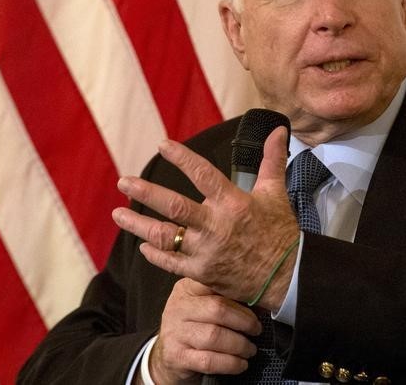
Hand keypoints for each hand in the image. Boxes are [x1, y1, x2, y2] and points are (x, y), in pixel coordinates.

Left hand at [112, 126, 299, 309]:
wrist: (287, 276)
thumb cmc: (280, 232)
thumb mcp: (275, 193)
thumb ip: (272, 160)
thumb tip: (278, 130)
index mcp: (234, 204)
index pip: (203, 175)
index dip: (182, 158)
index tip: (163, 145)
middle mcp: (216, 227)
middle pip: (174, 207)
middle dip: (146, 194)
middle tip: (123, 182)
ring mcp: (207, 252)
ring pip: (165, 237)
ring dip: (138, 225)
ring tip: (118, 214)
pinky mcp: (202, 273)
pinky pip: (171, 263)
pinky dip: (155, 254)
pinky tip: (143, 245)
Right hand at [148, 278, 261, 383]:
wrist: (170, 355)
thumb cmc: (196, 327)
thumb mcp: (205, 306)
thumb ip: (227, 299)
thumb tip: (261, 300)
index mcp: (187, 289)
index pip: (214, 282)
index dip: (239, 291)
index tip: (257, 299)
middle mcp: (178, 307)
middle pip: (218, 309)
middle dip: (244, 321)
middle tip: (256, 329)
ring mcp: (175, 332)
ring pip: (214, 336)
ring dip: (239, 345)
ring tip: (250, 349)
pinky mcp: (176, 356)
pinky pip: (209, 360)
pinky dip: (230, 363)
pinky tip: (240, 364)